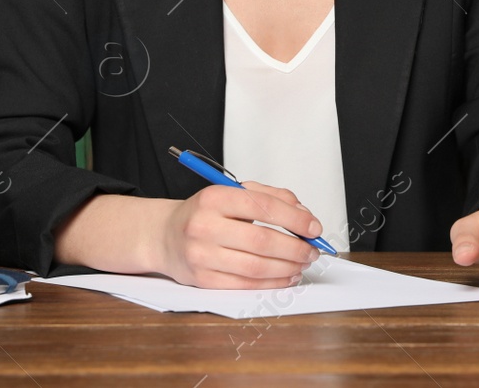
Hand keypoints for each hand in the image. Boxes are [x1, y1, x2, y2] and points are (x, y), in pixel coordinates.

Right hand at [155, 181, 323, 289]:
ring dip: (288, 267)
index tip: (314, 227)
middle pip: (262, 241)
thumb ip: (270, 197)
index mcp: (214, 198)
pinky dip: (272, 282)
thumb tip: (303, 214)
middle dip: (296, 248)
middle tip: (312, 250)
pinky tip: (286, 277)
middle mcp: (204, 226)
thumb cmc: (205, 214)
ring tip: (302, 263)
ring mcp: (201, 255)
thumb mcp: (232, 194)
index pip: (262, 206)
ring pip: (256, 266)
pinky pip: (245, 284)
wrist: (165, 235)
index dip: (294, 219)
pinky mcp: (202, 279)